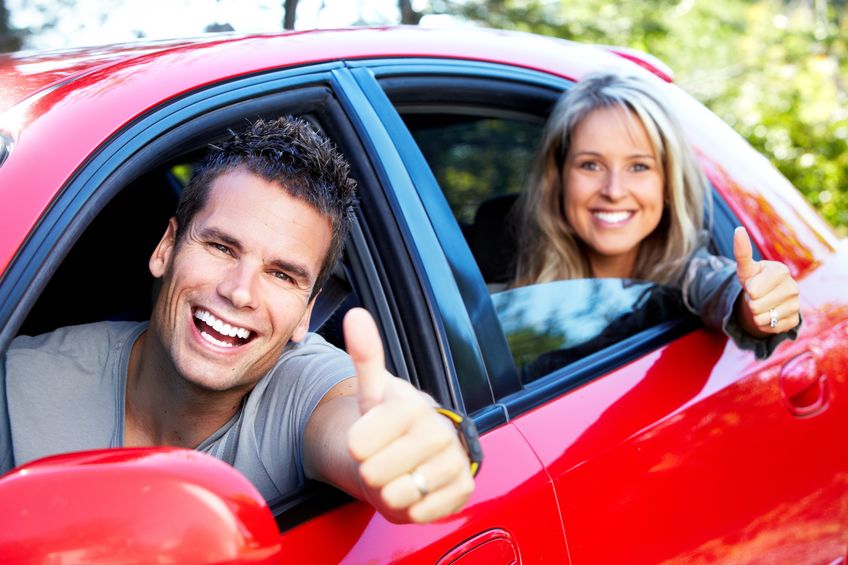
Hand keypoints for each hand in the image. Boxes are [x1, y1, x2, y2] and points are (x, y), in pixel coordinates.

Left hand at [343, 307, 474, 523]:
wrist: (417, 452)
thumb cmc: (388, 423)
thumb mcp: (371, 393)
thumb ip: (366, 355)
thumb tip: (356, 314)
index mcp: (412, 404)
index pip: (358, 443)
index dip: (356, 447)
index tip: (367, 438)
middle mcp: (439, 430)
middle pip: (375, 472)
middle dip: (371, 472)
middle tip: (383, 459)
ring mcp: (454, 460)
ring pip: (399, 495)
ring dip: (391, 491)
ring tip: (399, 474)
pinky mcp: (464, 489)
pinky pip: (423, 513)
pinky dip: (411, 508)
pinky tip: (415, 490)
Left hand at [733, 226, 800, 334]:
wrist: (765, 299)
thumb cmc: (754, 280)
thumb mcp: (745, 268)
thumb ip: (741, 251)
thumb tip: (739, 229)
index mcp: (781, 270)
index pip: (752, 290)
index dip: (748, 289)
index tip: (754, 284)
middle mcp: (793, 287)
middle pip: (755, 305)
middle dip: (750, 303)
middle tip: (757, 297)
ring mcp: (796, 305)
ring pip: (761, 318)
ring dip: (755, 315)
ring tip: (762, 305)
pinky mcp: (794, 321)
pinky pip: (769, 328)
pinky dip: (764, 325)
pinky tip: (769, 315)